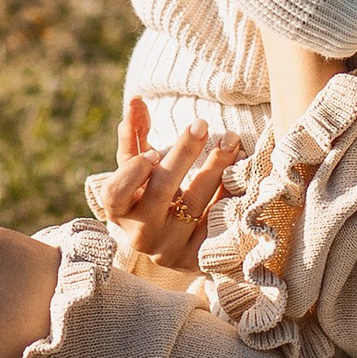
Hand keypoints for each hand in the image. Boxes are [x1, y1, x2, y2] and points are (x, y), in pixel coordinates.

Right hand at [90, 98, 246, 279]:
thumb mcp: (139, 168)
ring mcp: (170, 250)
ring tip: (231, 141)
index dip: (133, 173)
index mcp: (120, 211)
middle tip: (202, 125)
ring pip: (195, 206)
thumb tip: (136, 99)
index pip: (116, 194)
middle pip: (161, 193)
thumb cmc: (151, 195)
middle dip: (183, 155)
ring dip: (216, 168)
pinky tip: (240, 171)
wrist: (174, 242)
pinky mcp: (199, 258)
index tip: (153, 152)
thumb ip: (135, 135)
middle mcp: (142, 235)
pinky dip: (230, 193)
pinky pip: (218, 222)